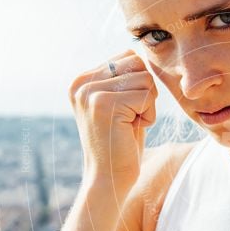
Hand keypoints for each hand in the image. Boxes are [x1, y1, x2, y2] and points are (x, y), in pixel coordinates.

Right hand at [68, 49, 158, 186]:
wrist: (109, 180)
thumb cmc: (121, 143)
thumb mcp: (120, 103)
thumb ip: (125, 77)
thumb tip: (141, 50)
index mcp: (82, 79)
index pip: (129, 56)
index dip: (140, 84)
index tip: (125, 110)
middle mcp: (81, 83)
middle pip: (138, 63)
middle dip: (145, 92)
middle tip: (129, 118)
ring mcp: (90, 92)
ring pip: (145, 79)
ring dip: (147, 105)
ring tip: (129, 125)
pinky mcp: (104, 104)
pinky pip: (147, 95)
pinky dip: (148, 115)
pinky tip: (131, 130)